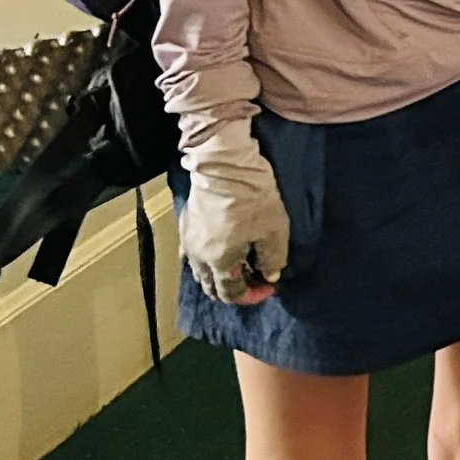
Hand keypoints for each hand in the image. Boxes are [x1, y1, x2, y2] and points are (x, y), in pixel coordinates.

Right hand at [179, 130, 288, 305]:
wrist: (224, 165)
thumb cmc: (252, 198)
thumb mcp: (274, 230)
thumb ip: (273, 259)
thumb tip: (270, 276)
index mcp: (220, 262)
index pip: (232, 293)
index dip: (252, 295)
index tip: (269, 286)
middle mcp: (199, 257)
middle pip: (212, 286)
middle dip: (234, 288)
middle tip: (253, 279)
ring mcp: (188, 241)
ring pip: (200, 272)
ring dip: (218, 275)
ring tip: (237, 265)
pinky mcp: (185, 225)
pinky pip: (192, 254)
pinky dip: (205, 260)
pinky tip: (216, 252)